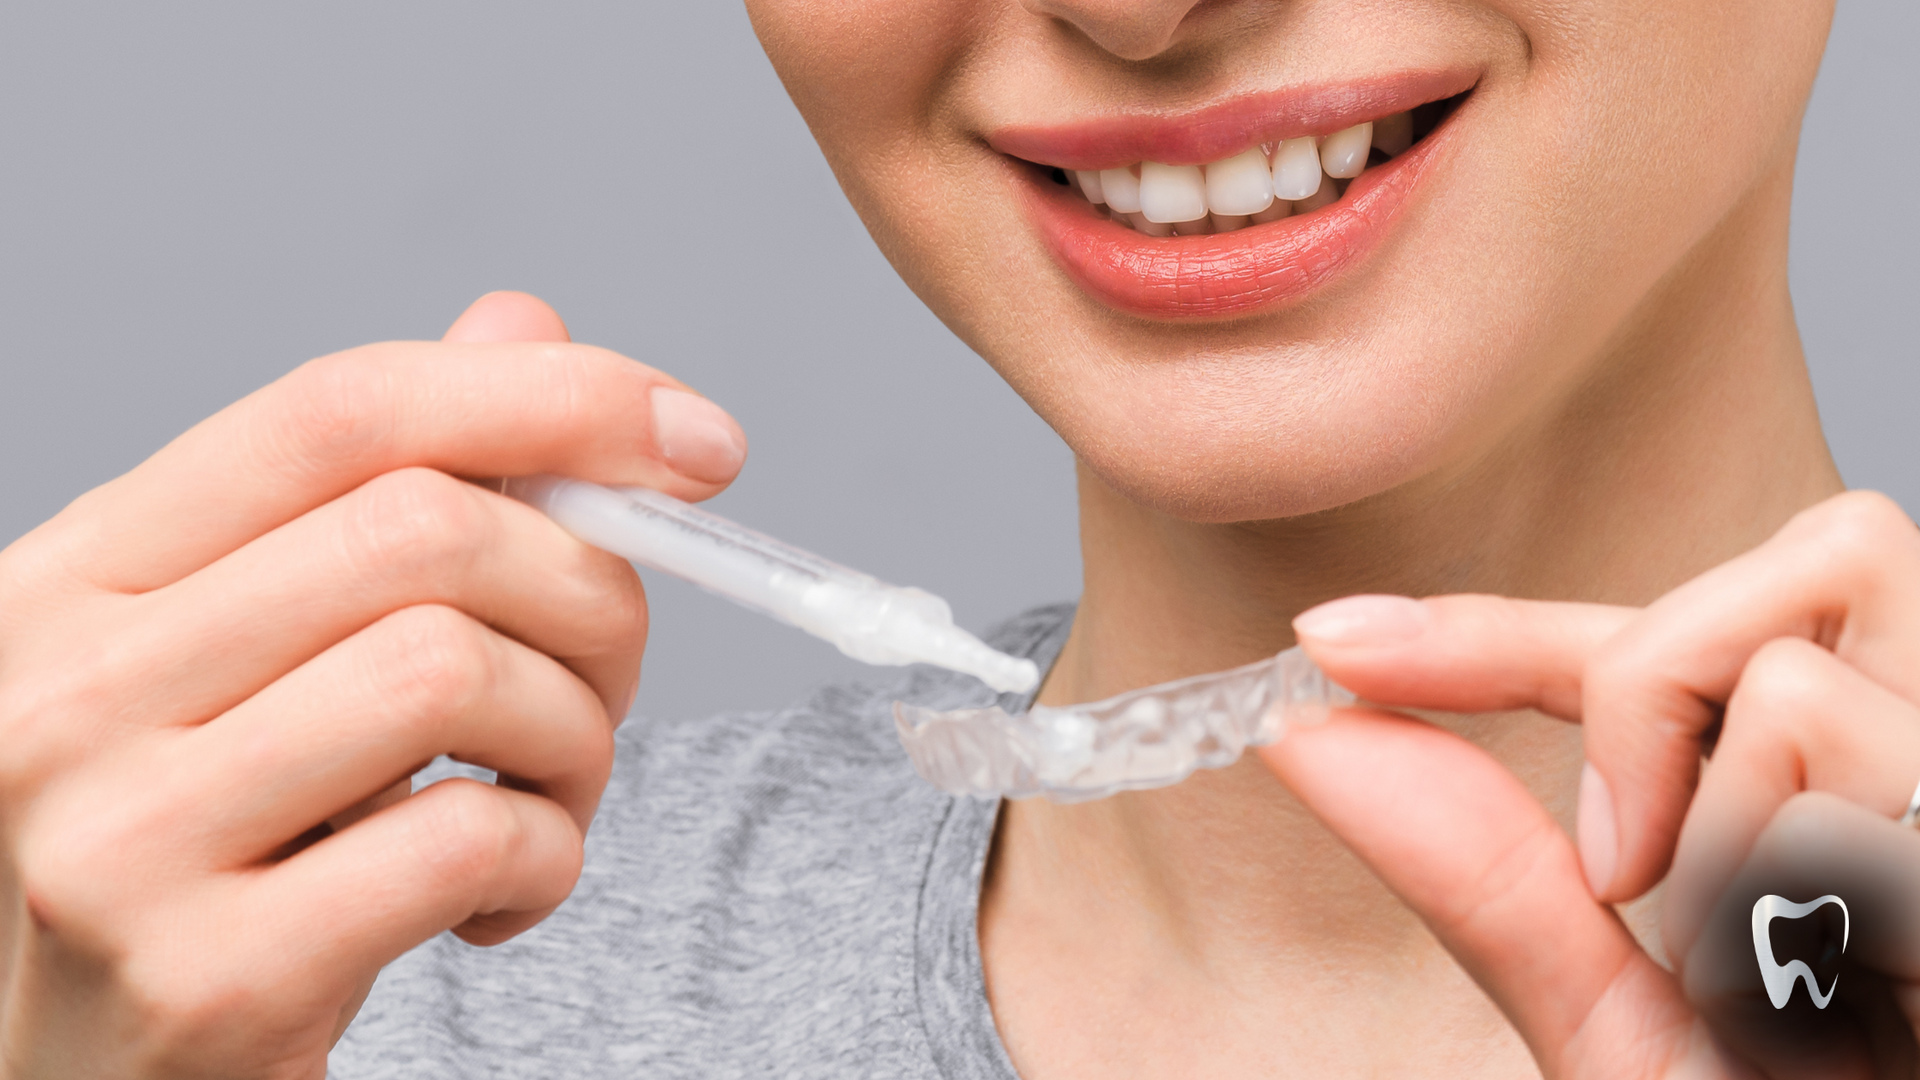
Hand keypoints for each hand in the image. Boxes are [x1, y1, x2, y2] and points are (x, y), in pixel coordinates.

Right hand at [0, 293, 745, 1077]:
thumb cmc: (192, 854)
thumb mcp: (245, 658)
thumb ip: (375, 494)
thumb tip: (526, 328)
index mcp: (73, 576)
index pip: (336, 410)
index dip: (545, 398)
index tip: (694, 440)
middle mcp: (60, 687)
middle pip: (424, 529)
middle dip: (590, 591)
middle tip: (610, 671)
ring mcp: (115, 836)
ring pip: (456, 671)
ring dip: (577, 733)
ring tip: (549, 792)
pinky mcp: (206, 976)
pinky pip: (468, 840)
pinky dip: (550, 857)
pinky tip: (504, 891)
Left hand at [1263, 492, 1919, 1076]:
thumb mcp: (1625, 1022)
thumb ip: (1488, 871)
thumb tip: (1312, 732)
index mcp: (1845, 794)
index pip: (1661, 642)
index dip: (1491, 629)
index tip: (1330, 643)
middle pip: (1788, 566)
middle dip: (1649, 701)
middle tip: (1631, 877)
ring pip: (1785, 675)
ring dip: (1721, 842)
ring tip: (1792, 976)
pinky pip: (1841, 756)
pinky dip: (1789, 887)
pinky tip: (1861, 984)